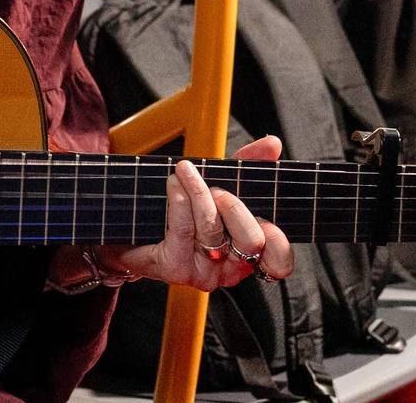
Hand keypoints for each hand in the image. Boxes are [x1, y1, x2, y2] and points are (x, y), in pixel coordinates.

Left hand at [98, 135, 294, 290]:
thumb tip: (273, 143)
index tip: (264, 216)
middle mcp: (231, 270)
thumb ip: (248, 165)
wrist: (135, 234)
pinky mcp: (176, 270)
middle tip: (217, 188)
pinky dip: (179, 200)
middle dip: (235, 206)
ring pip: (212, 230)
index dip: (278, 241)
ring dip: (199, 192)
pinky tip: (174, 184)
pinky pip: (182, 230)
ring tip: (185, 171)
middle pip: (251, 240)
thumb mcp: (220, 184)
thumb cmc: (184, 212)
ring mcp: (204, 273)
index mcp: (249, 253)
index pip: (280, 263)